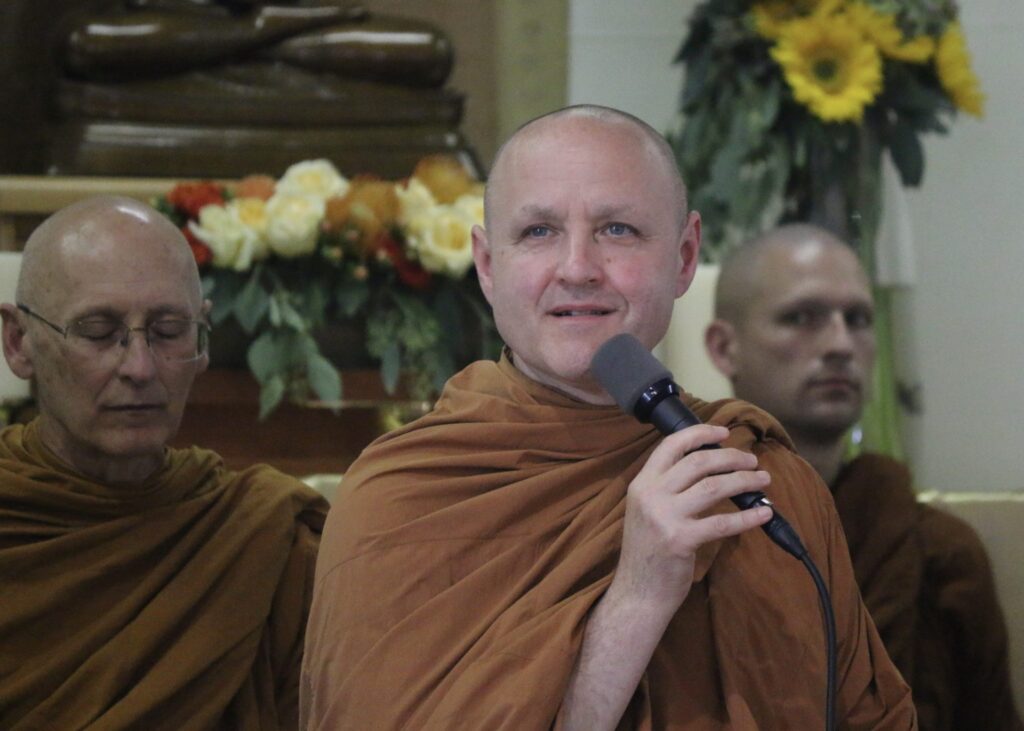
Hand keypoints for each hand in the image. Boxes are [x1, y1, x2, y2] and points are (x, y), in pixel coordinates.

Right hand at [610, 424, 772, 614]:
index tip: (724, 432)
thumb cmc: (648, 552)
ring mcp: (664, 517)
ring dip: (744, 480)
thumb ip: (667, 488)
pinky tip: (764, 514)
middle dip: (731, 457)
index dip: (700, 433)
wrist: (637, 593)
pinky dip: (748, 516)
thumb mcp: (647, 511)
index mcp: (641, 484)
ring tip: (763, 479)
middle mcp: (650, 495)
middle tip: (752, 460)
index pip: (671, 445)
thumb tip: (708, 468)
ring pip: (713, 486)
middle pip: (698, 462)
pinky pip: (722, 522)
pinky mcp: (681, 540)